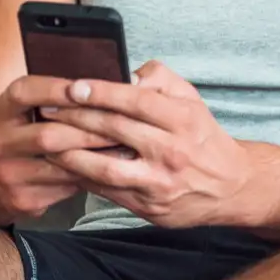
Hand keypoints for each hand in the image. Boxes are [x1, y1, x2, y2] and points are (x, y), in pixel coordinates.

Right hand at [0, 76, 117, 222]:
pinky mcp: (21, 198)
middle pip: (48, 135)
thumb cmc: (27, 132)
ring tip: (126, 148)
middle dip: (90, 130)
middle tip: (123, 127)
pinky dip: (89, 177)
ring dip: (96, 157)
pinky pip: (64, 188)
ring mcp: (7, 173)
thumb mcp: (29, 109)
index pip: (24, 93)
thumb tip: (116, 85)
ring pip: (60, 165)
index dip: (54, 89)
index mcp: (2, 110)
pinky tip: (109, 169)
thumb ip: (61, 97)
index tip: (85, 87)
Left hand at [37, 61, 257, 227]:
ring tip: (47, 141)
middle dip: (76, 118)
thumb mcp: (191, 100)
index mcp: (183, 120)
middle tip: (48, 109)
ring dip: (71, 154)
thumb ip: (159, 79)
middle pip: (116, 131)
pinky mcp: (150, 207)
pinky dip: (83, 177)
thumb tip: (125, 73)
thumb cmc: (202, 137)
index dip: (102, 92)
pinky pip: (108, 191)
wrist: (232, 187)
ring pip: (106, 167)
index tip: (73, 86)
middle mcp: (173, 151)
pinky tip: (64, 165)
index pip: (137, 101)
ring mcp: (160, 183)